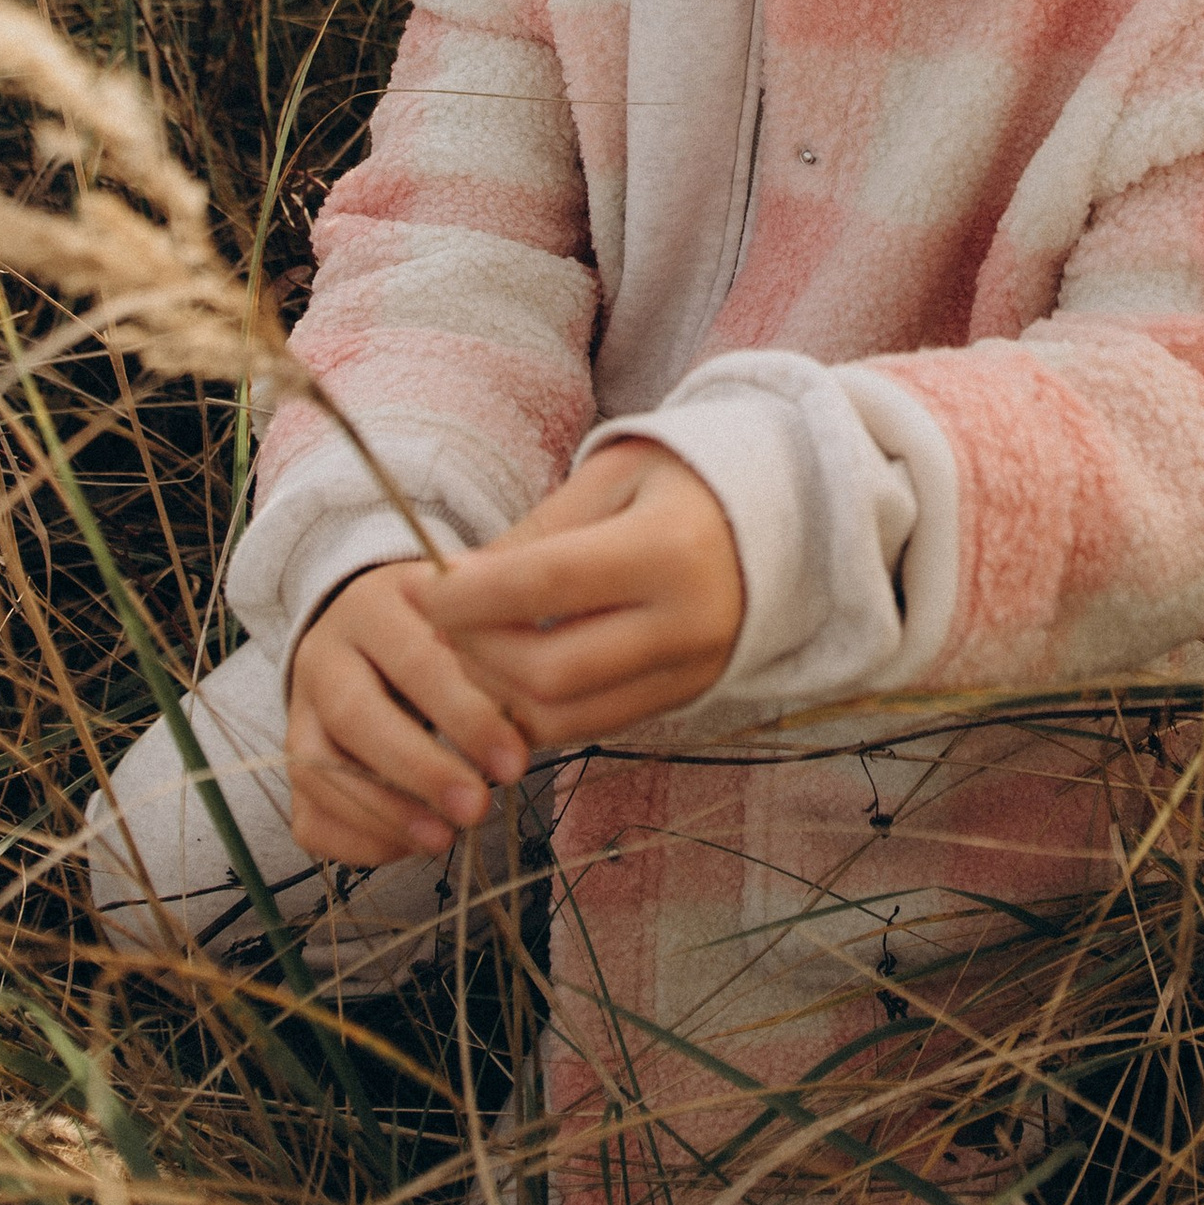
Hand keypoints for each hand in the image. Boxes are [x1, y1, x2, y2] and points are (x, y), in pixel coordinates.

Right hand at [285, 562, 531, 864]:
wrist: (370, 618)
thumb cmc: (445, 625)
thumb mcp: (473, 611)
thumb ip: (502, 640)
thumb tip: (549, 690)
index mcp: (376, 606)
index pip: (414, 661)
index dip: (464, 717)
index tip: (516, 763)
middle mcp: (326, 654)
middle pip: (355, 715)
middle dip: (420, 771)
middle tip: (478, 809)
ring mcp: (299, 709)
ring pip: (317, 767)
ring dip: (385, 813)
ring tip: (445, 839)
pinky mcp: (293, 762)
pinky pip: (306, 814)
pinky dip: (355, 840)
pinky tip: (410, 846)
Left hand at [416, 440, 743, 752]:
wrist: (787, 520)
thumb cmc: (686, 483)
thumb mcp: (612, 478)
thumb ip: (537, 533)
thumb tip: (452, 584)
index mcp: (669, 551)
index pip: (544, 587)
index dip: (466, 598)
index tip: (416, 591)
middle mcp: (687, 625)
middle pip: (548, 672)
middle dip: (474, 655)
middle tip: (437, 626)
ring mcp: (692, 674)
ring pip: (565, 718)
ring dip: (497, 696)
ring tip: (468, 651)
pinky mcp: (686, 701)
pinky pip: (592, 726)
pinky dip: (536, 710)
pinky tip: (507, 674)